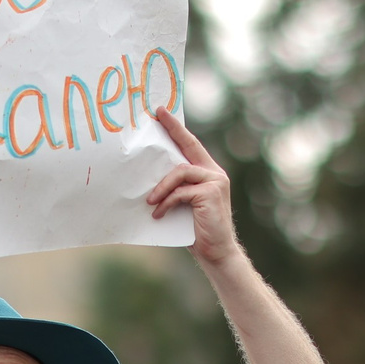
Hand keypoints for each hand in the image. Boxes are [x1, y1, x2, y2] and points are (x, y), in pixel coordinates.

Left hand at [144, 111, 238, 266]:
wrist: (215, 252)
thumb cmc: (196, 230)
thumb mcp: (182, 204)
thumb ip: (175, 188)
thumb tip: (149, 177)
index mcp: (208, 172)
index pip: (190, 145)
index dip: (176, 128)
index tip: (161, 112)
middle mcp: (214, 172)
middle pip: (189, 146)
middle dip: (172, 130)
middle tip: (155, 117)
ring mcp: (215, 181)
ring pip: (180, 172)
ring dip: (161, 187)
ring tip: (150, 202)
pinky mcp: (211, 193)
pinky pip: (181, 191)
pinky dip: (167, 202)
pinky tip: (158, 214)